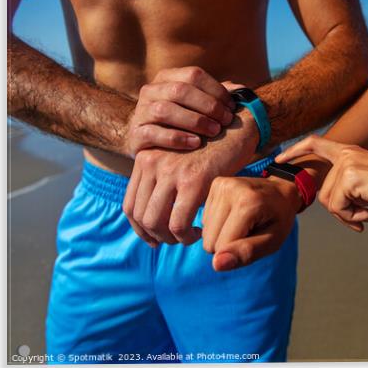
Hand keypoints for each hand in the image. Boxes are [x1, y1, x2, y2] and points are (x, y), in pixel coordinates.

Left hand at [123, 110, 259, 245]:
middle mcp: (152, 162)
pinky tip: (199, 232)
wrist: (238, 127)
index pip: (130, 204)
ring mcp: (171, 171)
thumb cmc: (212, 146)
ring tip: (188, 237)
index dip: (140, 228)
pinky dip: (185, 235)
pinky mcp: (193, 180)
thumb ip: (164, 178)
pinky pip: (178, 222)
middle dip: (155, 236)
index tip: (155, 239)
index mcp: (146, 157)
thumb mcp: (180, 158)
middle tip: (175, 241)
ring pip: (155, 221)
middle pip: (140, 215)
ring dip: (170, 238)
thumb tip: (156, 214)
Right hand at [124, 66, 237, 156]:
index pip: (193, 75)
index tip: (232, 107)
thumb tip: (241, 89)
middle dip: (208, 105)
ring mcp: (141, 112)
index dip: (216, 90)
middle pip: (180, 90)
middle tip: (226, 121)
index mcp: (167, 78)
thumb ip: (216, 95)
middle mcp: (151, 91)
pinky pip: (154, 133)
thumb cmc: (181, 121)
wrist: (146, 140)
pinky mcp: (136, 135)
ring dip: (194, 121)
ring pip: (165, 110)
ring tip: (214, 132)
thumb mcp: (196, 104)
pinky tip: (195, 143)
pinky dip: (177, 138)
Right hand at [202, 176, 301, 270]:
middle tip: (248, 230)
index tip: (254, 238)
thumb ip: (247, 253)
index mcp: (247, 204)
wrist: (281, 190)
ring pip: (205, 232)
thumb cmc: (279, 219)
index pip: (221, 247)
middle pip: (209, 241)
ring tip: (242, 222)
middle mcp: (230, 190)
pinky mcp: (215, 184)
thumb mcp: (273, 241)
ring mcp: (221, 185)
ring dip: (222, 233)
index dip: (236, 251)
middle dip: (227, 244)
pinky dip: (218, 223)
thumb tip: (217, 264)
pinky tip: (234, 215)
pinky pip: (205, 220)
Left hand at [276, 135, 367, 230]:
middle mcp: (346, 154)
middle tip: (363, 219)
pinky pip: (338, 208)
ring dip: (349, 216)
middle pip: (323, 191)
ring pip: (329, 202)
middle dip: (341, 211)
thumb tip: (333, 202)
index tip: (279, 160)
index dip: (295, 150)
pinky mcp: (350, 178)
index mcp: (351, 151)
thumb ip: (350, 185)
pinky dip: (354, 218)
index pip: (315, 143)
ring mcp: (347, 165)